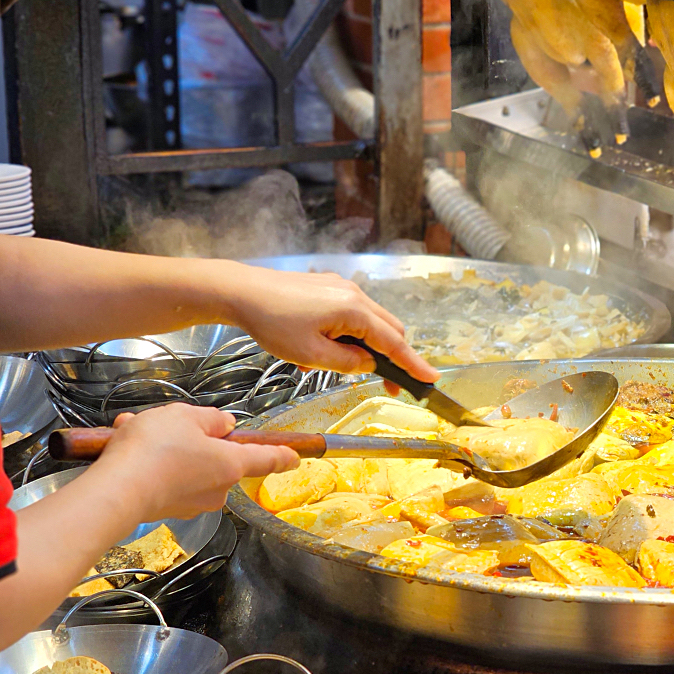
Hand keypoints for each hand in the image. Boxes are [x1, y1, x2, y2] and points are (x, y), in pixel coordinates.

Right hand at [91, 404, 299, 519]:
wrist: (115, 490)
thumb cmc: (154, 450)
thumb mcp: (185, 416)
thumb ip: (210, 419)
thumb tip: (224, 425)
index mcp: (231, 464)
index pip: (267, 459)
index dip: (283, 455)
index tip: (295, 456)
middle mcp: (217, 489)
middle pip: (218, 458)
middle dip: (193, 438)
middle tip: (168, 423)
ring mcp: (192, 502)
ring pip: (186, 465)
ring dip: (164, 447)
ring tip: (137, 432)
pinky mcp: (167, 508)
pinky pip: (164, 477)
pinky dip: (148, 462)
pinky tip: (124, 448)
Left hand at [221, 267, 439, 394]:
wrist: (242, 291)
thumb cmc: (272, 323)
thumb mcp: (311, 355)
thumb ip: (347, 363)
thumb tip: (369, 365)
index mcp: (354, 310)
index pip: (393, 343)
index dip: (413, 364)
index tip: (431, 379)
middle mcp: (354, 294)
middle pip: (389, 329)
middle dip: (393, 358)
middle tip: (387, 386)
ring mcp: (342, 287)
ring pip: (371, 322)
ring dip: (367, 346)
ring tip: (337, 363)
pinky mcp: (329, 287)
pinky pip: (353, 313)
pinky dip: (352, 333)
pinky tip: (327, 346)